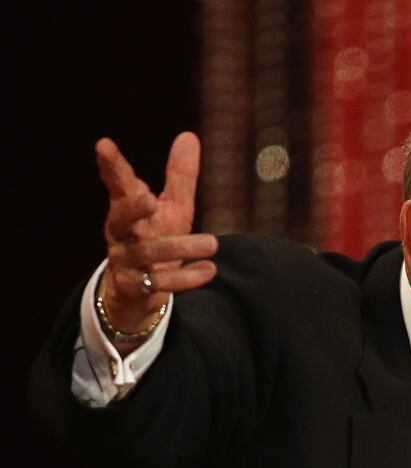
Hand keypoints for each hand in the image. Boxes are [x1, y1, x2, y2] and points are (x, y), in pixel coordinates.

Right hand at [96, 133, 217, 337]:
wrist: (138, 293)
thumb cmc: (155, 239)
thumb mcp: (171, 208)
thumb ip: (179, 177)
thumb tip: (189, 136)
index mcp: (126, 209)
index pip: (117, 184)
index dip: (111, 166)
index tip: (103, 144)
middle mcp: (120, 233)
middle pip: (120, 217)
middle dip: (132, 208)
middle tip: (151, 198)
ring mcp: (125, 262)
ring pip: (147, 253)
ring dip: (180, 248)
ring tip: (213, 243)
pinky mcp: (134, 288)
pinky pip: (158, 284)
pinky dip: (185, 278)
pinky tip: (208, 270)